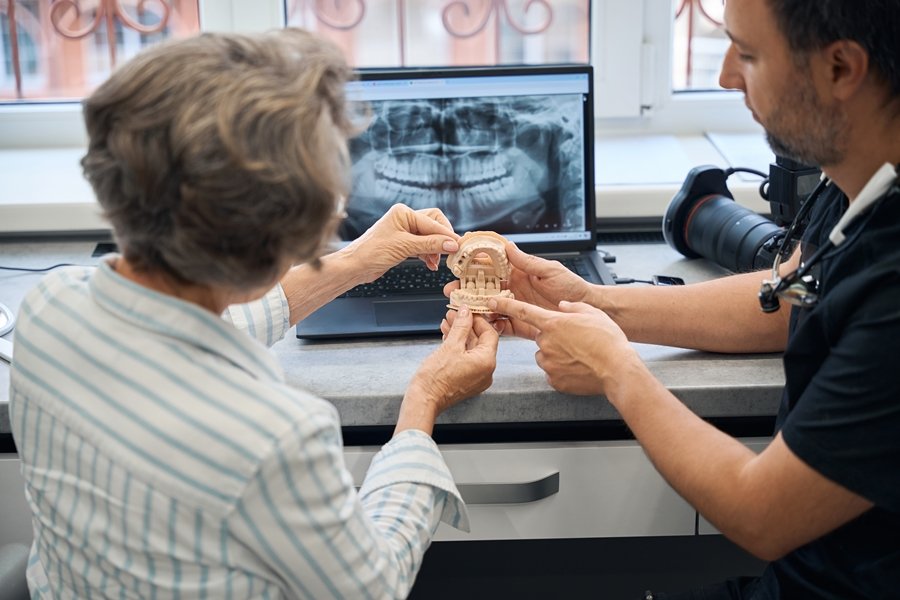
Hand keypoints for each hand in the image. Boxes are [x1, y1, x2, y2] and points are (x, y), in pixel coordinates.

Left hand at [345, 204, 459, 282]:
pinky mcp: (403, 243)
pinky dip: (428, 254)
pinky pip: (422, 246)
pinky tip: (430, 264)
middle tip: (450, 253)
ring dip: (435, 249)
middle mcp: (404, 219)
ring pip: (429, 237)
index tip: (458, 246)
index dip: (446, 234)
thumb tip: (452, 244)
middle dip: (441, 240)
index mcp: (403, 212)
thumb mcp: (404, 247)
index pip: (433, 221)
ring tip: (437, 262)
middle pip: (434, 225)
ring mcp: (404, 231)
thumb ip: (430, 244)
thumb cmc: (372, 252)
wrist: (355, 266)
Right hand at [397, 306, 498, 434]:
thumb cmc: (436, 378)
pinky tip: (447, 337)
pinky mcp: (467, 381)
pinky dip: (458, 348)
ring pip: (471, 350)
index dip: (478, 320)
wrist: (424, 399)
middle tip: (454, 315)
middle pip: (480, 341)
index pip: (489, 334)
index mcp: (487, 362)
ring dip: (459, 336)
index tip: (467, 312)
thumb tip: (466, 312)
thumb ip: (461, 326)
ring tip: (447, 324)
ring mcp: (477, 378)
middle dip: (466, 326)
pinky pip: (466, 359)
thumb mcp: (450, 345)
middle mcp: (486, 371)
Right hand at [443, 242, 591, 337]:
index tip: (458, 265)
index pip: (491, 267)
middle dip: (466, 290)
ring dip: (475, 309)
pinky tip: (482, 325)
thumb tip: (508, 247)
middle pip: (484, 289)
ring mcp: (516, 307)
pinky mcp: (522, 325)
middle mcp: (514, 289)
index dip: (474, 266)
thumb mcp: (549, 270)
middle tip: (451, 291)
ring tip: (461, 310)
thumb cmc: (572, 287)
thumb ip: (527, 261)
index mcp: (519, 273)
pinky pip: (502, 326)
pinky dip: (491, 326)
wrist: (587, 310)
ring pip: (489, 308)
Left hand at [489, 296, 637, 395]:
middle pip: (541, 338)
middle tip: (575, 342)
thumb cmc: (608, 340)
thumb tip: (563, 306)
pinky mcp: (553, 380)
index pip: (522, 311)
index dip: (505, 305)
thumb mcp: (592, 313)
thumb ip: (573, 307)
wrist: (618, 370)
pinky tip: (578, 368)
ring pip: (546, 355)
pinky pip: (552, 373)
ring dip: (557, 355)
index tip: (491, 302)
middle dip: (554, 339)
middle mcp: (546, 343)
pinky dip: (562, 371)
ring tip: (579, 356)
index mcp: (553, 323)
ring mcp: (548, 363)